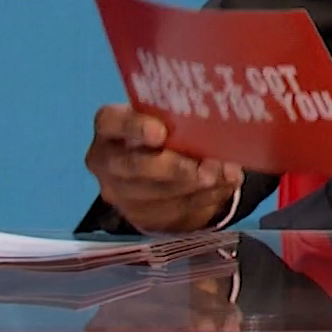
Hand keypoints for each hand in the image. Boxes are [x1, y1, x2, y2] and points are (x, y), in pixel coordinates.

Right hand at [85, 105, 242, 233]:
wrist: (161, 165)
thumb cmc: (167, 127)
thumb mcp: (168, 115)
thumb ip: (181, 116)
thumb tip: (218, 121)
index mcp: (109, 125)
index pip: (111, 122)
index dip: (134, 127)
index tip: (160, 133)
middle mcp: (106, 160)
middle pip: (133, 166)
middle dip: (175, 169)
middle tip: (208, 169)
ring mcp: (119, 192)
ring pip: (155, 194)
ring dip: (196, 187)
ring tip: (226, 176)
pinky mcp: (139, 215)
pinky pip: (172, 210)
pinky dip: (203, 198)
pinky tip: (223, 187)